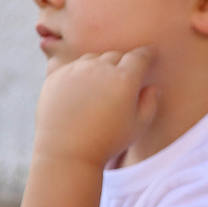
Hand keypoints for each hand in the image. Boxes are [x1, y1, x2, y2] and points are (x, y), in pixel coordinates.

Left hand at [33, 47, 157, 167]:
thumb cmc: (107, 142)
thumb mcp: (138, 126)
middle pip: (116, 56)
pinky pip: (72, 67)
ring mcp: (75, 70)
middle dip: (123, 63)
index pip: (139, 56)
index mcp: (124, 78)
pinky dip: (80, 73)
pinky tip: (81, 90)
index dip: (147, 54)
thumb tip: (151, 87)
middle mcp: (99, 68)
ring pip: (93, 59)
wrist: (67, 152)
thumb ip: (150, 103)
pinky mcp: (56, 77)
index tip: (150, 55)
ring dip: (100, 66)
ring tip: (102, 83)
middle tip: (125, 76)